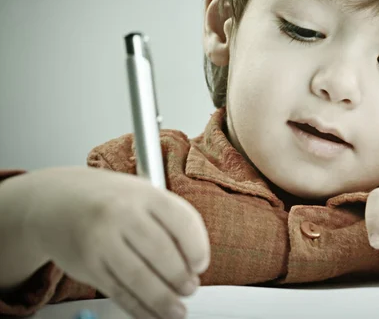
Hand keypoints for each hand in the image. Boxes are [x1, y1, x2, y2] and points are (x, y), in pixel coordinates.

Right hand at [22, 167, 209, 318]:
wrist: (56, 200)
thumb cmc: (110, 200)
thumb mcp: (143, 195)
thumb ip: (170, 220)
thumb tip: (194, 261)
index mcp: (145, 194)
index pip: (182, 222)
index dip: (197, 248)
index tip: (200, 264)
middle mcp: (122, 214)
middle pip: (161, 252)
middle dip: (180, 277)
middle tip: (190, 288)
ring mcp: (102, 239)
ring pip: (139, 277)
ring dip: (163, 300)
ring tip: (177, 309)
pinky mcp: (87, 264)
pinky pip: (118, 292)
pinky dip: (139, 308)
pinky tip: (152, 313)